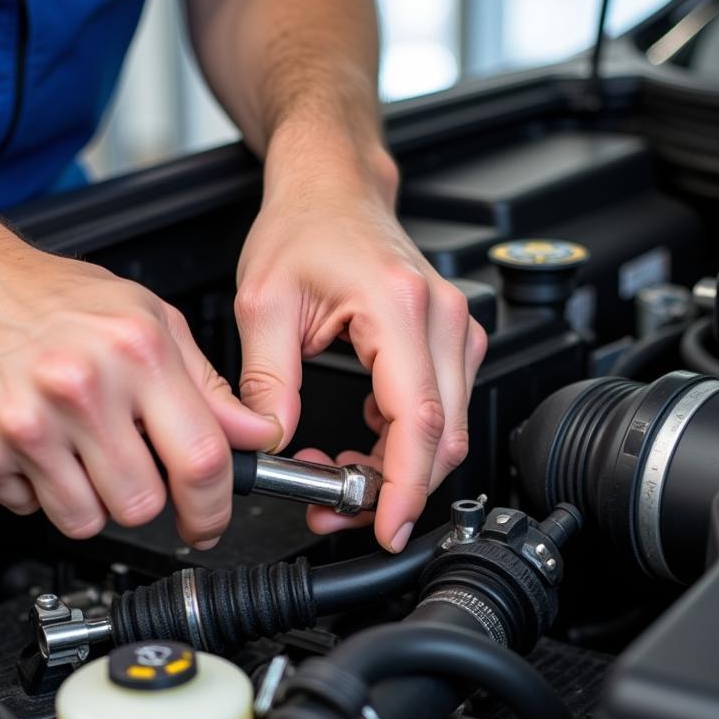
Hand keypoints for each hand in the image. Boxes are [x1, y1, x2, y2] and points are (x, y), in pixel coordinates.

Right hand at [0, 233, 280, 544]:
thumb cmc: (53, 299)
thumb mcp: (151, 322)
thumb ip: (210, 388)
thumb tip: (258, 436)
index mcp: (136, 353)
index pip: (201, 461)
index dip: (214, 506)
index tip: (210, 519)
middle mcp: (81, 388)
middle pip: (143, 505)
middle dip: (146, 498)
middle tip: (130, 462)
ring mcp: (27, 424)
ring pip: (88, 521)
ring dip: (93, 501)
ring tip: (79, 448)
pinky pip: (33, 511)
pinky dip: (41, 492)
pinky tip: (39, 445)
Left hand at [234, 145, 486, 551]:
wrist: (334, 191)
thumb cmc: (304, 229)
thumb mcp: (264, 303)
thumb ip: (267, 380)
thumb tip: (273, 443)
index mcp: (399, 308)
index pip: (417, 420)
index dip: (404, 486)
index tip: (386, 526)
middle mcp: (441, 319)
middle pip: (441, 438)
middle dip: (393, 489)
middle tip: (335, 507)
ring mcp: (454, 330)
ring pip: (446, 432)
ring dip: (398, 469)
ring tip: (335, 470)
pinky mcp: (450, 342)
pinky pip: (442, 412)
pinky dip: (405, 443)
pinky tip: (362, 440)